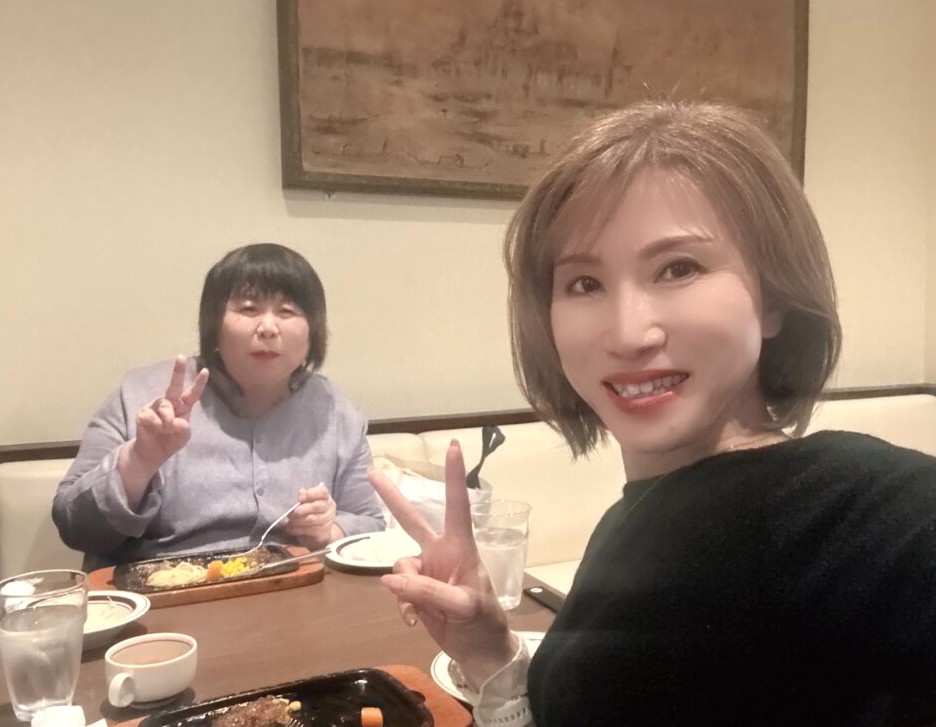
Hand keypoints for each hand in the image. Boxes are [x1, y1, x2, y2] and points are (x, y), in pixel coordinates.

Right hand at [131, 355, 208, 467]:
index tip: (205, 371)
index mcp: (183, 406)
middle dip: (178, 371)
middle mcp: (170, 402)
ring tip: (165, 429)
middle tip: (181, 357)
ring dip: (167, 421)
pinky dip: (156, 425)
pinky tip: (155, 429)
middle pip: (174, 386)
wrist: (152, 452)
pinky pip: (151, 416)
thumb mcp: (183, 437)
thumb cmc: (171, 440)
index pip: (193, 394)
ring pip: (165, 406)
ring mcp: (155, 405)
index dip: (199, 383)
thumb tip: (177, 422)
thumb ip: (183, 429)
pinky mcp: (143, 412)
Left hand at [286, 484, 341, 547]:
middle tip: (290, 513)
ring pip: (312, 519)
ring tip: (289, 522)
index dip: (311, 494)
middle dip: (301, 510)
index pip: (322, 492)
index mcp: (326, 498)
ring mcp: (328, 521)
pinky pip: (310, 531)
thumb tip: (302, 492)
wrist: (317, 531)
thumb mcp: (307, 503)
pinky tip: (291, 529)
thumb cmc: (310, 513)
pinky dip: (298, 530)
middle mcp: (330, 508)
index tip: (300, 498)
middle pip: (316, 506)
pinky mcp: (324, 532)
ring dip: (297, 521)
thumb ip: (304, 497)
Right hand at [368, 440, 515, 687]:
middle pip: (411, 520)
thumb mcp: (463, 605)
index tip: (454, 446)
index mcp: (460, 548)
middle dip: (392, 497)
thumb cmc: (483, 621)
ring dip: (404, 589)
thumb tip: (389, 579)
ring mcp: (427, 572)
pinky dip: (403, 606)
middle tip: (372, 471)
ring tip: (420, 611)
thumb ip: (427, 590)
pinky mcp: (416, 591)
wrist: (480, 652)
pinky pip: (398, 590)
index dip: (454, 477)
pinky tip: (415, 620)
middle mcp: (441, 553)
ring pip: (399, 567)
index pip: (458, 505)